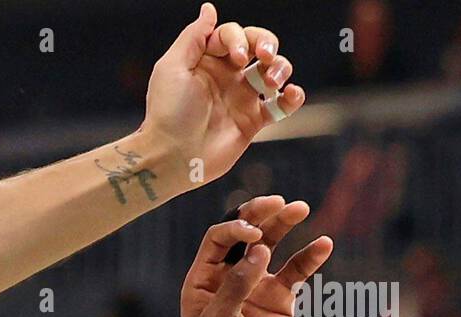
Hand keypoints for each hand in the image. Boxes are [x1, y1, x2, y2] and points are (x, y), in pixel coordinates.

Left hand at [143, 4, 305, 184]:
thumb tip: (210, 8)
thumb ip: (193, 37)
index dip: (239, 38)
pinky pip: (281, 105)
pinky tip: (291, 94)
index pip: (232, 34)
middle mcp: (226, 75)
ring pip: (274, 71)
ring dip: (281, 68)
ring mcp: (241, 98)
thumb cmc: (168, 113)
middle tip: (265, 57)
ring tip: (273, 82)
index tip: (236, 57)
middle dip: (267, 44)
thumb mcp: (172, 67)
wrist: (173, 157)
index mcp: (206, 60)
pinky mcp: (253, 121)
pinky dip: (293, 97)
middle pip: (259, 46)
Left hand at [180, 196, 332, 316]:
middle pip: (244, 237)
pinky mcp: (280, 301)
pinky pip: (296, 272)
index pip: (217, 241)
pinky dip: (309, 258)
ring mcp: (255, 288)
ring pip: (271, 248)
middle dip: (259, 216)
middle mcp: (227, 280)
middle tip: (279, 202)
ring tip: (301, 208)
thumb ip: (236, 285)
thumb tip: (259, 248)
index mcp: (201, 283)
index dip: (236, 230)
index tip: (255, 237)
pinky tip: (323, 244)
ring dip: (284, 226)